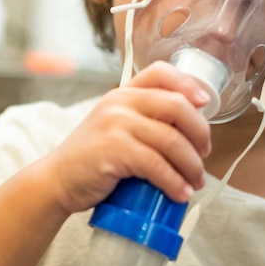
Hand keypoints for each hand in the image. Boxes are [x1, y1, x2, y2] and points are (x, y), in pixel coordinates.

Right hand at [41, 61, 212, 214]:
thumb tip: (190, 132)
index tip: (205, 104)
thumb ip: (144, 120)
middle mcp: (119, 102)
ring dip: (191, 166)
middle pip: (176, 106)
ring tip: (195, 182)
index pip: (161, 72)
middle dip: (200, 133)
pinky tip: (180, 193)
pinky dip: (174, 182)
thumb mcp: (115, 126)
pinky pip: (157, 165)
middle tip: (205, 154)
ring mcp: (116, 124)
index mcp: (123, 93)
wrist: (58, 178)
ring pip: (171, 140)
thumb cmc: (93, 157)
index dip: (189, 85)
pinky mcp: (114, 150)